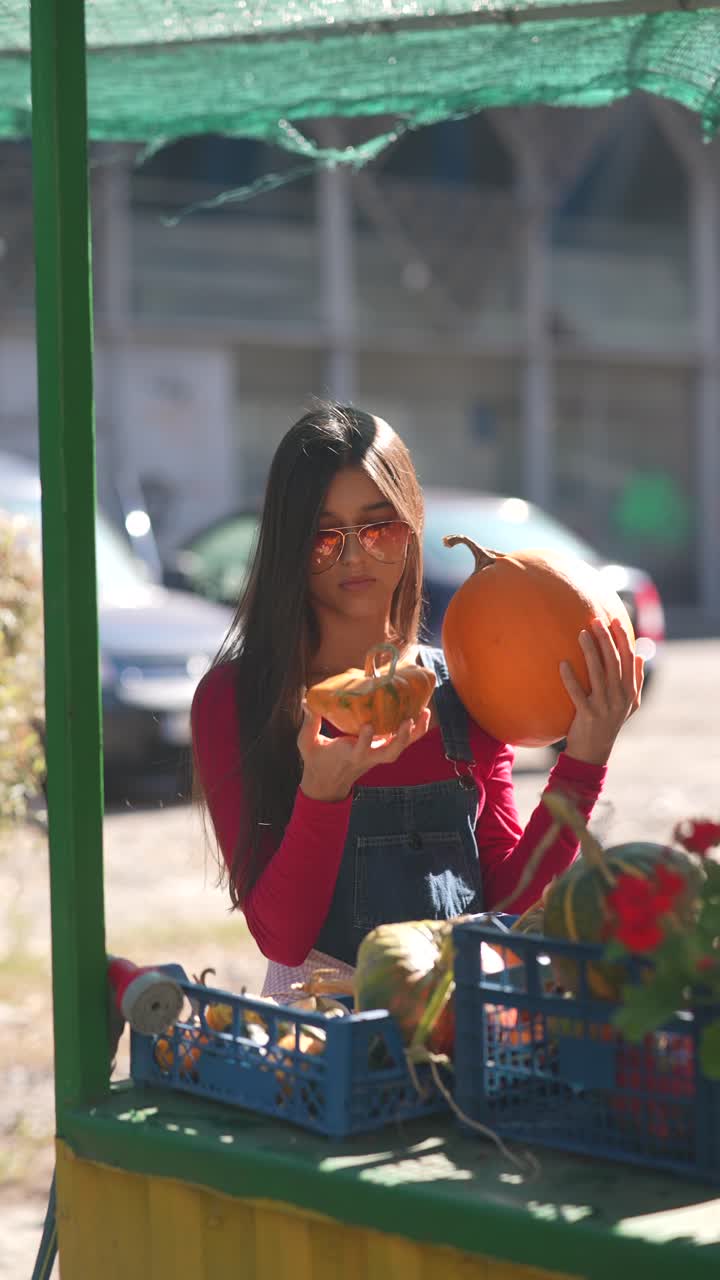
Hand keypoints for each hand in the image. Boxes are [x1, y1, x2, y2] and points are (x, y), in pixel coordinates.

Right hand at [298, 705, 431, 802]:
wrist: (327, 783)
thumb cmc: (317, 760)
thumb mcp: (307, 744)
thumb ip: (309, 724)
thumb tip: (308, 702)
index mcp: (348, 755)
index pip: (360, 751)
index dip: (366, 740)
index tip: (368, 726)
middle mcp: (367, 757)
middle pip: (389, 754)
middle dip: (400, 739)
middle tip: (407, 721)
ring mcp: (377, 756)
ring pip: (399, 749)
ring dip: (413, 733)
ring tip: (423, 713)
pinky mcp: (381, 751)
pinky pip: (402, 743)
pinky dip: (415, 731)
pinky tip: (423, 714)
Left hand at [560, 617, 643, 765]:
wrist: (594, 750)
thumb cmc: (610, 722)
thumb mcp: (629, 704)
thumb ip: (636, 680)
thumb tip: (640, 655)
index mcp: (630, 691)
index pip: (629, 659)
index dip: (623, 639)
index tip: (615, 620)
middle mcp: (620, 697)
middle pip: (614, 662)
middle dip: (606, 639)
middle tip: (596, 621)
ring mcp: (604, 707)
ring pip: (598, 674)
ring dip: (590, 652)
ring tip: (581, 634)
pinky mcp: (587, 715)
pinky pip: (577, 694)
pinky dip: (570, 679)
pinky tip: (562, 664)